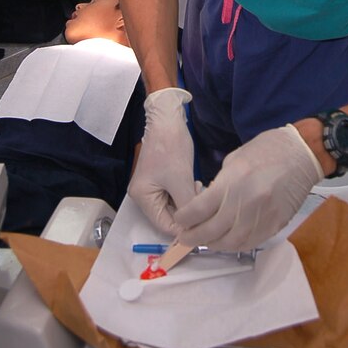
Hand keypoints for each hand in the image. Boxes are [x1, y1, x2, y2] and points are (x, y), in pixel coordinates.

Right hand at [128, 87, 196, 234]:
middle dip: (187, 212)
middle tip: (203, 200)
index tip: (204, 224)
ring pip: (174, 206)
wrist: (167, 119)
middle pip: (168, 216)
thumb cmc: (171, 147)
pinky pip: (175, 195)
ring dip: (189, 202)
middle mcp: (143, 196)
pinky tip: (196, 184)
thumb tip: (198, 227)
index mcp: (142, 198)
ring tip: (199, 189)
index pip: (164, 225)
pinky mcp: (162, 179)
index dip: (184, 228)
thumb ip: (188, 206)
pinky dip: (187, 193)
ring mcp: (152, 187)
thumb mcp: (181, 179)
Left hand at [174, 124, 323, 250]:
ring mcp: (261, 218)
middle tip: (185, 238)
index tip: (179, 220)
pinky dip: (234, 245)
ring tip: (205, 241)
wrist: (301, 154)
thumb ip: (219, 185)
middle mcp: (245, 204)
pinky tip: (227, 241)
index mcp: (232, 182)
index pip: (198, 210)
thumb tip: (207, 204)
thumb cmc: (266, 150)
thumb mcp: (234, 160)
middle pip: (211, 232)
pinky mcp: (274, 226)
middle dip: (193, 237)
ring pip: (230, 243)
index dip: (184, 219)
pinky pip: (250, 243)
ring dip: (213, 245)